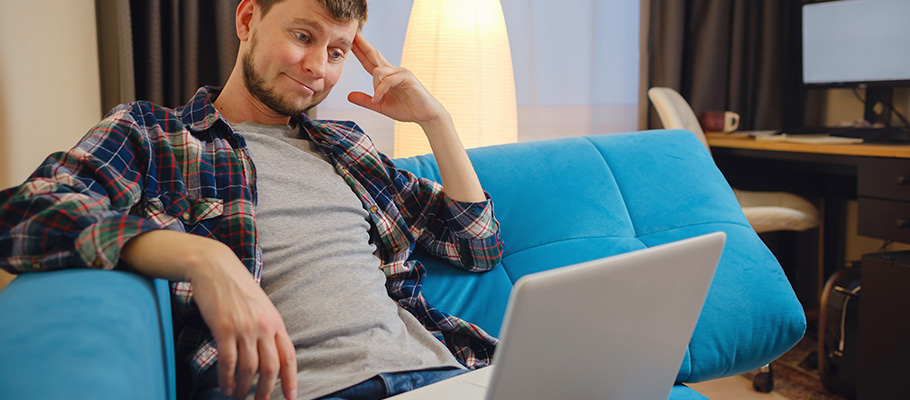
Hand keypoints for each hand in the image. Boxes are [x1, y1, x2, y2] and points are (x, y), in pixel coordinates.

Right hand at [121, 231, 296, 399]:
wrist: (214, 267)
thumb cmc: (236, 287)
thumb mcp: (261, 306)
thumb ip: (267, 328)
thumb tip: (268, 353)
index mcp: (276, 321)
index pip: (289, 356)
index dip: (291, 380)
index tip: (291, 397)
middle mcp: (264, 326)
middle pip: (270, 368)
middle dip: (265, 391)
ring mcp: (244, 327)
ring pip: (249, 368)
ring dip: (243, 388)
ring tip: (237, 398)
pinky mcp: (224, 328)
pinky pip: (228, 361)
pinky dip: (227, 378)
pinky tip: (225, 387)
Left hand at [347, 33, 447, 127]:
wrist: (425, 115)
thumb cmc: (407, 109)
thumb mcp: (381, 106)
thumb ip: (366, 100)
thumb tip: (349, 96)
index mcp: (386, 76)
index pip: (369, 61)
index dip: (359, 51)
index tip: (351, 42)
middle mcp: (393, 71)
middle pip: (374, 55)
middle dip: (362, 45)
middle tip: (353, 35)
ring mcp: (400, 72)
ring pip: (378, 71)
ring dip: (375, 87)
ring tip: (377, 100)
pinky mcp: (407, 77)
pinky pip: (387, 80)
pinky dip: (380, 91)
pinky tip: (379, 99)